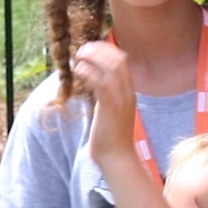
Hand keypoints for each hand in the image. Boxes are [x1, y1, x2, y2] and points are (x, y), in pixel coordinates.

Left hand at [70, 40, 138, 164]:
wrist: (117, 158)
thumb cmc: (111, 137)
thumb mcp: (110, 111)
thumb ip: (106, 96)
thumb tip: (94, 85)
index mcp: (128, 92)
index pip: (123, 61)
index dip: (106, 50)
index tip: (91, 48)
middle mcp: (127, 92)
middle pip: (119, 59)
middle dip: (100, 50)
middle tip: (82, 50)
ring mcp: (121, 99)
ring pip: (112, 67)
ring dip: (93, 58)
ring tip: (78, 57)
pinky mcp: (111, 108)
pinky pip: (102, 83)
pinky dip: (89, 73)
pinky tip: (78, 70)